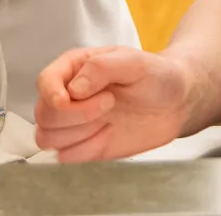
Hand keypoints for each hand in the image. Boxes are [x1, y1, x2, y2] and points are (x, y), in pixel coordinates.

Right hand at [34, 46, 193, 161]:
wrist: (177, 104)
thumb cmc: (156, 75)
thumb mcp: (134, 61)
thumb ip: (101, 67)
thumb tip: (74, 89)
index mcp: (75, 68)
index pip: (45, 81)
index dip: (51, 94)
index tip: (69, 99)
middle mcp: (68, 96)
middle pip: (44, 114)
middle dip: (76, 115)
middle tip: (109, 103)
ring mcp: (74, 124)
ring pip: (48, 138)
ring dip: (79, 134)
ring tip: (108, 120)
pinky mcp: (84, 147)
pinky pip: (66, 158)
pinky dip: (86, 151)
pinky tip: (108, 136)